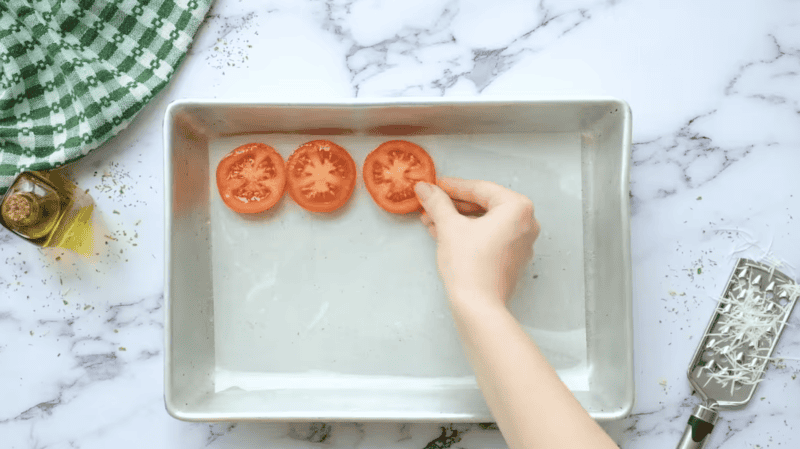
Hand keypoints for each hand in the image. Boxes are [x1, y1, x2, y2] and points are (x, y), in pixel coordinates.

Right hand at [414, 177, 539, 305]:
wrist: (478, 307)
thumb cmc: (469, 265)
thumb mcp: (449, 227)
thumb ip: (438, 203)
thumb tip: (425, 188)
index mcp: (517, 208)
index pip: (480, 189)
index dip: (453, 186)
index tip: (435, 184)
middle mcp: (526, 223)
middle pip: (484, 205)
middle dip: (453, 206)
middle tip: (430, 204)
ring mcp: (521, 242)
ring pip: (485, 222)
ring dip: (457, 220)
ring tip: (431, 221)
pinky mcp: (512, 259)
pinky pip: (489, 237)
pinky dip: (468, 233)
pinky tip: (444, 234)